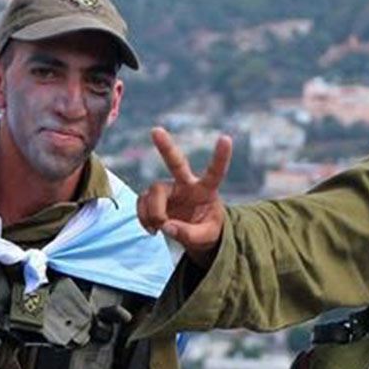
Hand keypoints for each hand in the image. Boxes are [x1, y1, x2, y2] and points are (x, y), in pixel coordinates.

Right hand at [137, 129, 231, 263]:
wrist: (196, 235)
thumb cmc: (207, 230)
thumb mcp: (206, 237)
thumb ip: (188, 234)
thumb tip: (166, 226)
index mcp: (207, 190)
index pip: (215, 171)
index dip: (221, 156)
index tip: (226, 138)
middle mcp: (186, 184)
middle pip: (176, 162)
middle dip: (166, 147)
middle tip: (156, 131)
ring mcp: (169, 189)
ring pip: (154, 191)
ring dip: (153, 212)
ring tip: (159, 229)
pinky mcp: (154, 197)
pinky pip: (142, 202)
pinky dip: (143, 217)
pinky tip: (152, 229)